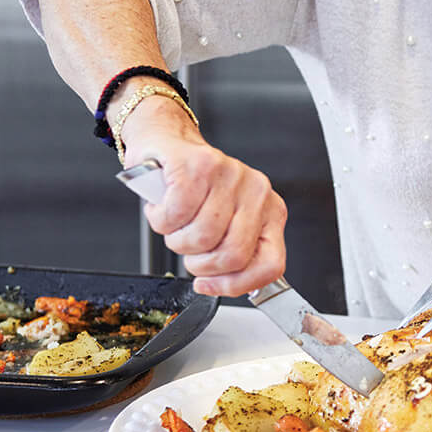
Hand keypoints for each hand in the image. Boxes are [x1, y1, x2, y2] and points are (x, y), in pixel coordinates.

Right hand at [120, 95, 286, 296]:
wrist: (168, 145)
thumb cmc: (196, 190)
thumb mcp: (227, 225)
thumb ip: (235, 254)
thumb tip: (227, 286)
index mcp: (271, 210)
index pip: (271, 265)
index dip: (236, 285)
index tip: (209, 285)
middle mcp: (257, 190)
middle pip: (232, 256)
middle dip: (199, 264)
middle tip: (188, 248)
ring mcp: (230, 175)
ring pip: (201, 237)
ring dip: (176, 239)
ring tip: (175, 222)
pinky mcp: (197, 165)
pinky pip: (176, 214)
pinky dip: (160, 219)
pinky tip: (163, 206)